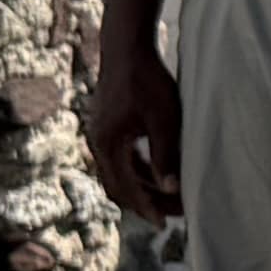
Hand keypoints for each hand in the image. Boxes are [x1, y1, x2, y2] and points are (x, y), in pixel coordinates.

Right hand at [93, 34, 182, 219]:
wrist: (126, 46)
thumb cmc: (147, 79)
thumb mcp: (163, 120)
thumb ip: (165, 155)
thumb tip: (170, 189)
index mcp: (108, 144)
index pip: (126, 187)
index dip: (146, 207)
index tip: (164, 224)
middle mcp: (98, 142)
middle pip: (119, 185)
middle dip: (145, 202)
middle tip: (172, 215)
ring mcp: (101, 133)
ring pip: (120, 172)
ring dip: (143, 186)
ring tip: (170, 198)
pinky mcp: (108, 126)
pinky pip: (121, 157)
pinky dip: (139, 169)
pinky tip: (159, 173)